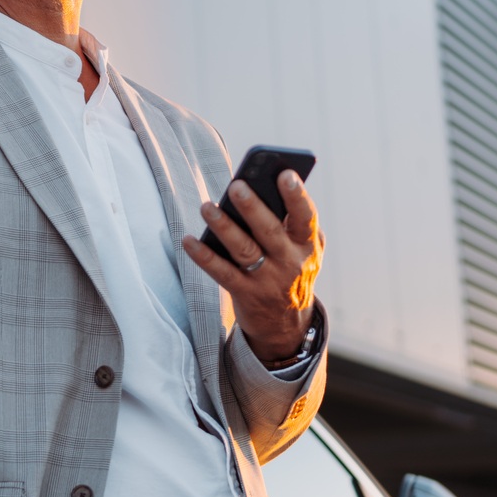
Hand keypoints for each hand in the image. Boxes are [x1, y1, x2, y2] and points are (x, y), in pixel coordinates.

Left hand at [181, 169, 323, 363]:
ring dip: (224, 227)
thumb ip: (290, 223)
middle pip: (269, 231)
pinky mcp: (245, 293)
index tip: (285, 174)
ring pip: (244, 250)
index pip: (306, 217)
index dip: (297, 196)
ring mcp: (267, 280)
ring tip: (207, 207)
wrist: (286, 323)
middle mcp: (290, 262)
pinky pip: (222, 272)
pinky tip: (188, 240)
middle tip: (237, 186)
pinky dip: (204, 256)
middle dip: (253, 208)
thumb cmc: (291, 269)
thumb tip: (264, 188)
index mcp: (307, 245)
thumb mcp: (303, 249)